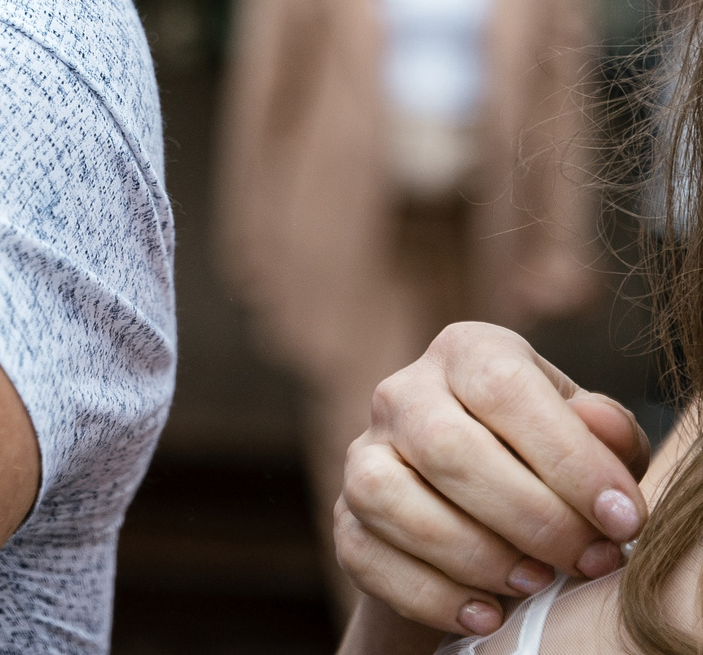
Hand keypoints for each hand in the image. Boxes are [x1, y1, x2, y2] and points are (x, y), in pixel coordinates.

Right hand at [336, 322, 649, 637]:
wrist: (490, 514)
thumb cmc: (554, 468)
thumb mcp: (597, 442)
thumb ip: (608, 432)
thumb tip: (599, 425)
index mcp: (468, 354)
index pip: (503, 389)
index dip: (567, 458)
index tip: (621, 520)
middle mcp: (402, 393)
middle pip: (443, 444)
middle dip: (528, 516)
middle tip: (588, 560)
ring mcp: (363, 454)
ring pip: (385, 495)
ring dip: (471, 553)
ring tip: (535, 582)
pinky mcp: (344, 517)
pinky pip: (364, 553)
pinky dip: (429, 594)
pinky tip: (486, 613)